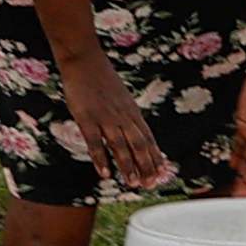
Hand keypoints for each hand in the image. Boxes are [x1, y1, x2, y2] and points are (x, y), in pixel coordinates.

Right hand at [59, 53, 178, 194]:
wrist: (84, 60)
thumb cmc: (101, 78)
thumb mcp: (121, 97)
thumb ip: (127, 114)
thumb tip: (134, 128)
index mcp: (132, 112)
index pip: (148, 139)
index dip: (155, 157)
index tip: (161, 174)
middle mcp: (123, 117)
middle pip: (139, 145)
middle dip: (146, 166)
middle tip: (150, 185)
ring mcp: (105, 118)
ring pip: (120, 146)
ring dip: (127, 166)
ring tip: (132, 184)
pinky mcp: (87, 118)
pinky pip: (95, 142)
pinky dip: (100, 159)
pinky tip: (104, 174)